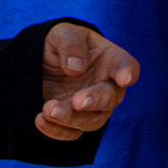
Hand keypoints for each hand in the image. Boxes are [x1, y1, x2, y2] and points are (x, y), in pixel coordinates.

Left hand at [36, 23, 138, 140]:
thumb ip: (71, 45)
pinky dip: (56, 130)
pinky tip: (41, 120)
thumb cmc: (62, 44)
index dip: (127, 72)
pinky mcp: (75, 123)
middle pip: (110, 98)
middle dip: (94, 100)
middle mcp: (107, 87)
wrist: (42, 63)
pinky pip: (71, 133)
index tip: (124, 78)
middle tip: (77, 101)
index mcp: (111, 59)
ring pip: (92, 121)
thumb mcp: (62, 33)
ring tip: (49, 109)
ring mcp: (93, 108)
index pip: (126, 66)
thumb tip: (75, 69)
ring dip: (71, 118)